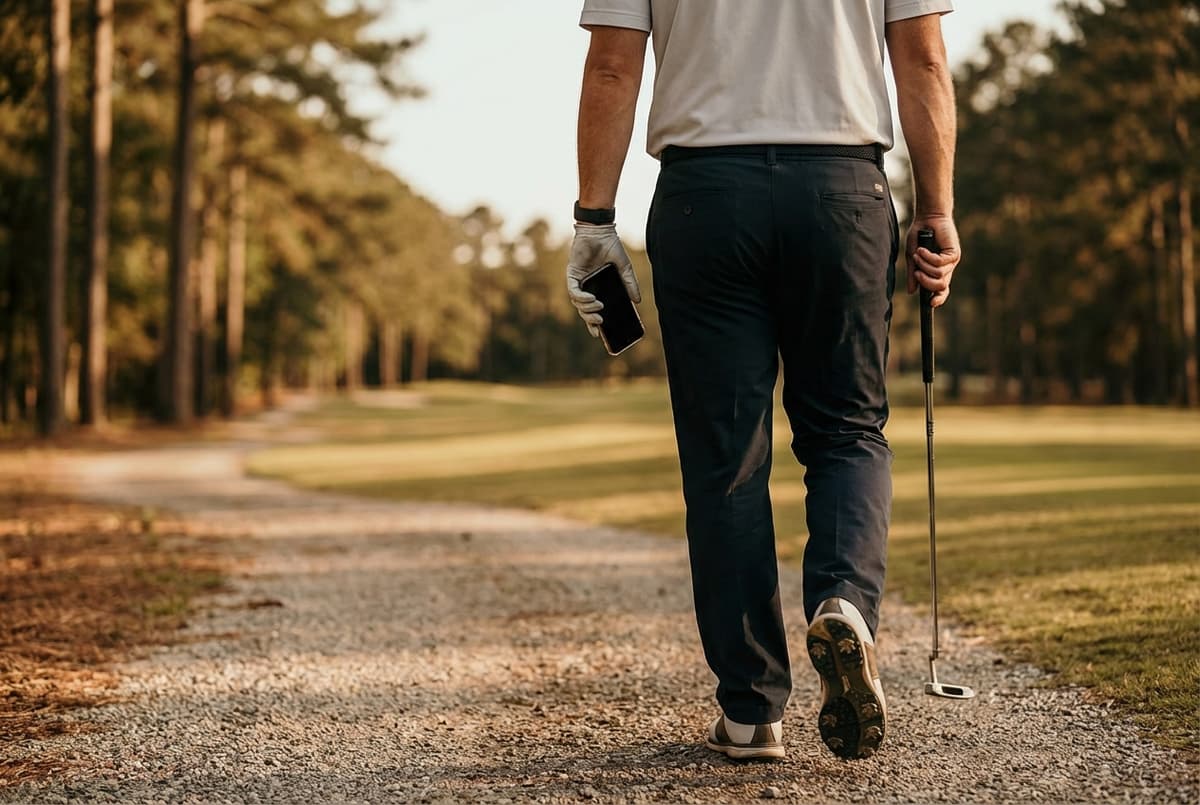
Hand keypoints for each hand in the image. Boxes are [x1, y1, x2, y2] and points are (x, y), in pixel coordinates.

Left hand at [566, 222, 640, 336]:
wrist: (601, 231)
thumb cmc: (611, 247)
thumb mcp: (625, 268)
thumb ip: (630, 284)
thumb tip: (637, 301)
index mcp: (597, 288)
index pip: (592, 310)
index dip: (593, 323)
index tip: (598, 334)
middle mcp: (585, 286)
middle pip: (583, 310)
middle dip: (590, 319)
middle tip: (600, 322)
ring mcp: (578, 280)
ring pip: (577, 302)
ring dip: (587, 308)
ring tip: (599, 308)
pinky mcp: (572, 273)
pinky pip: (573, 290)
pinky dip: (581, 297)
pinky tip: (592, 299)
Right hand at [906, 215, 960, 307]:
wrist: (927, 217)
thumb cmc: (920, 235)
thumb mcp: (913, 258)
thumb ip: (913, 274)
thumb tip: (912, 291)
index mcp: (938, 270)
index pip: (942, 290)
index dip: (939, 298)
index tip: (931, 303)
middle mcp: (947, 267)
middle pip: (940, 286)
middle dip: (926, 282)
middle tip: (917, 272)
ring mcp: (952, 260)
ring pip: (939, 275)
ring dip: (924, 266)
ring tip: (918, 254)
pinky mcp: (954, 252)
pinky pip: (940, 263)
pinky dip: (928, 257)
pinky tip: (922, 249)